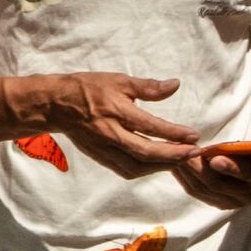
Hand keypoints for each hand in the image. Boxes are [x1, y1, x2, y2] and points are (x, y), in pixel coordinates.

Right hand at [7, 68, 194, 175]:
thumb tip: (175, 85)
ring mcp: (104, 149)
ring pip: (136, 166)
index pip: (150, 126)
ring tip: (180, 160)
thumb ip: (148, 87)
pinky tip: (158, 165)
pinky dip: (145, 170)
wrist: (56, 105)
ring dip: (160, 166)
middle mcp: (110, 134)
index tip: (194, 136)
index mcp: (115, 111)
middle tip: (194, 152)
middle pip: (145, 152)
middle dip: (173, 156)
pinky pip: (126, 169)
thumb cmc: (88, 89)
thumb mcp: (119, 80)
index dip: (174, 133)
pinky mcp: (101, 157)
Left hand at [174, 134, 250, 211]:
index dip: (231, 167)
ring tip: (174, 154)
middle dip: (198, 168)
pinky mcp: (221, 203)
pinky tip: (174, 165)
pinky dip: (185, 179)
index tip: (215, 158)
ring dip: (187, 173)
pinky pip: (199, 192)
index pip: (246, 175)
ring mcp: (234, 202)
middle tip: (183, 151)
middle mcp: (250, 196)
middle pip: (218, 184)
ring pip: (204, 190)